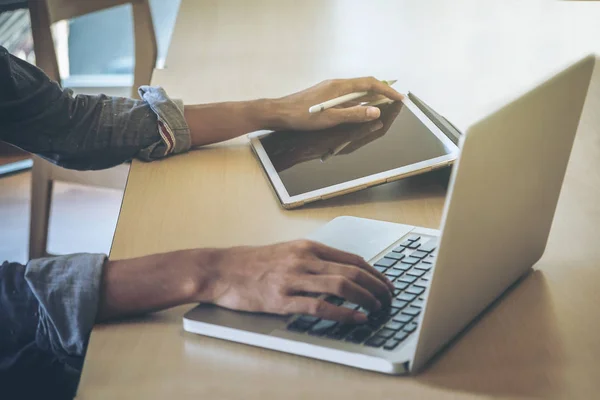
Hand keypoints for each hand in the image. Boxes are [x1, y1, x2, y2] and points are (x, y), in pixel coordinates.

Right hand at [197, 240, 394, 322]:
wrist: (222, 269)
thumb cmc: (253, 263)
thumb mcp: (287, 253)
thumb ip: (313, 260)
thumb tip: (341, 273)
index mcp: (307, 247)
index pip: (352, 259)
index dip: (375, 273)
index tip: (386, 284)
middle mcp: (304, 259)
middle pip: (352, 272)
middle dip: (377, 287)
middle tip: (388, 299)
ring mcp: (293, 279)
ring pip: (341, 286)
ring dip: (366, 299)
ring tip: (377, 309)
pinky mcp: (282, 299)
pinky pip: (320, 306)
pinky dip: (343, 313)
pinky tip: (356, 318)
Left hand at [270, 77, 403, 130]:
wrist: (279, 113)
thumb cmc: (301, 116)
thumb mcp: (331, 118)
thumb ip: (354, 115)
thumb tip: (375, 112)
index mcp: (340, 87)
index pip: (369, 84)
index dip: (386, 90)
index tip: (398, 97)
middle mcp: (336, 85)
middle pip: (365, 85)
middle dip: (381, 92)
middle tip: (394, 101)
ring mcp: (330, 89)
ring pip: (356, 91)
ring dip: (370, 97)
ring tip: (382, 106)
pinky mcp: (325, 96)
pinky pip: (347, 96)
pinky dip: (358, 101)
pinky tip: (359, 110)